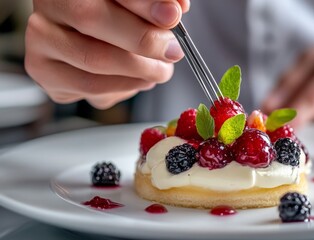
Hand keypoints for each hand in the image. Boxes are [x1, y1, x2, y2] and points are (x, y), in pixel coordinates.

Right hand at [25, 0, 189, 108]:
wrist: (80, 37)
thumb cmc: (108, 18)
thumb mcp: (129, 5)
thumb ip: (150, 3)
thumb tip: (177, 8)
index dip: (142, 6)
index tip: (172, 17)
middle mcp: (44, 18)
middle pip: (94, 23)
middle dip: (143, 41)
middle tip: (172, 51)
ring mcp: (42, 51)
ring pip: (95, 65)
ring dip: (139, 72)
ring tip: (159, 70)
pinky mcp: (51, 79)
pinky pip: (94, 91)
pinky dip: (126, 88)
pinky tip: (138, 79)